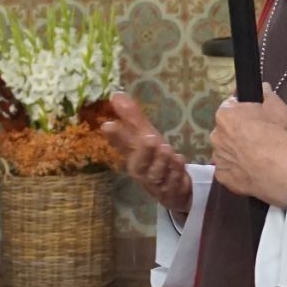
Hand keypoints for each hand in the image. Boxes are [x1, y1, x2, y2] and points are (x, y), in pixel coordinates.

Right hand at [103, 92, 193, 216]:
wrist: (173, 188)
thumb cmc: (156, 160)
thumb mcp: (146, 136)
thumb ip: (132, 117)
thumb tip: (116, 95)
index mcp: (132, 157)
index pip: (121, 146)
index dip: (115, 136)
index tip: (107, 126)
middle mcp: (142, 172)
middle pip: (138, 164)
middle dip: (143, 152)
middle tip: (150, 138)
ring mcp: (156, 183)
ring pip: (156, 174)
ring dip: (162, 161)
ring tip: (167, 148)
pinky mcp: (171, 192)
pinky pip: (174, 182)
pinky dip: (177, 172)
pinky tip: (180, 160)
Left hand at [211, 88, 286, 207]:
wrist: (284, 174)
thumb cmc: (279, 138)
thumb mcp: (278, 108)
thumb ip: (266, 94)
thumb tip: (262, 89)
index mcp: (225, 116)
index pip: (231, 105)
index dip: (244, 108)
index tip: (254, 114)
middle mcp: (216, 136)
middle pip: (227, 128)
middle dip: (239, 129)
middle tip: (258, 135)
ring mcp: (218, 158)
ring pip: (226, 149)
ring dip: (237, 149)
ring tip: (256, 154)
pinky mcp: (222, 177)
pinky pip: (228, 168)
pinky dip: (237, 167)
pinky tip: (251, 167)